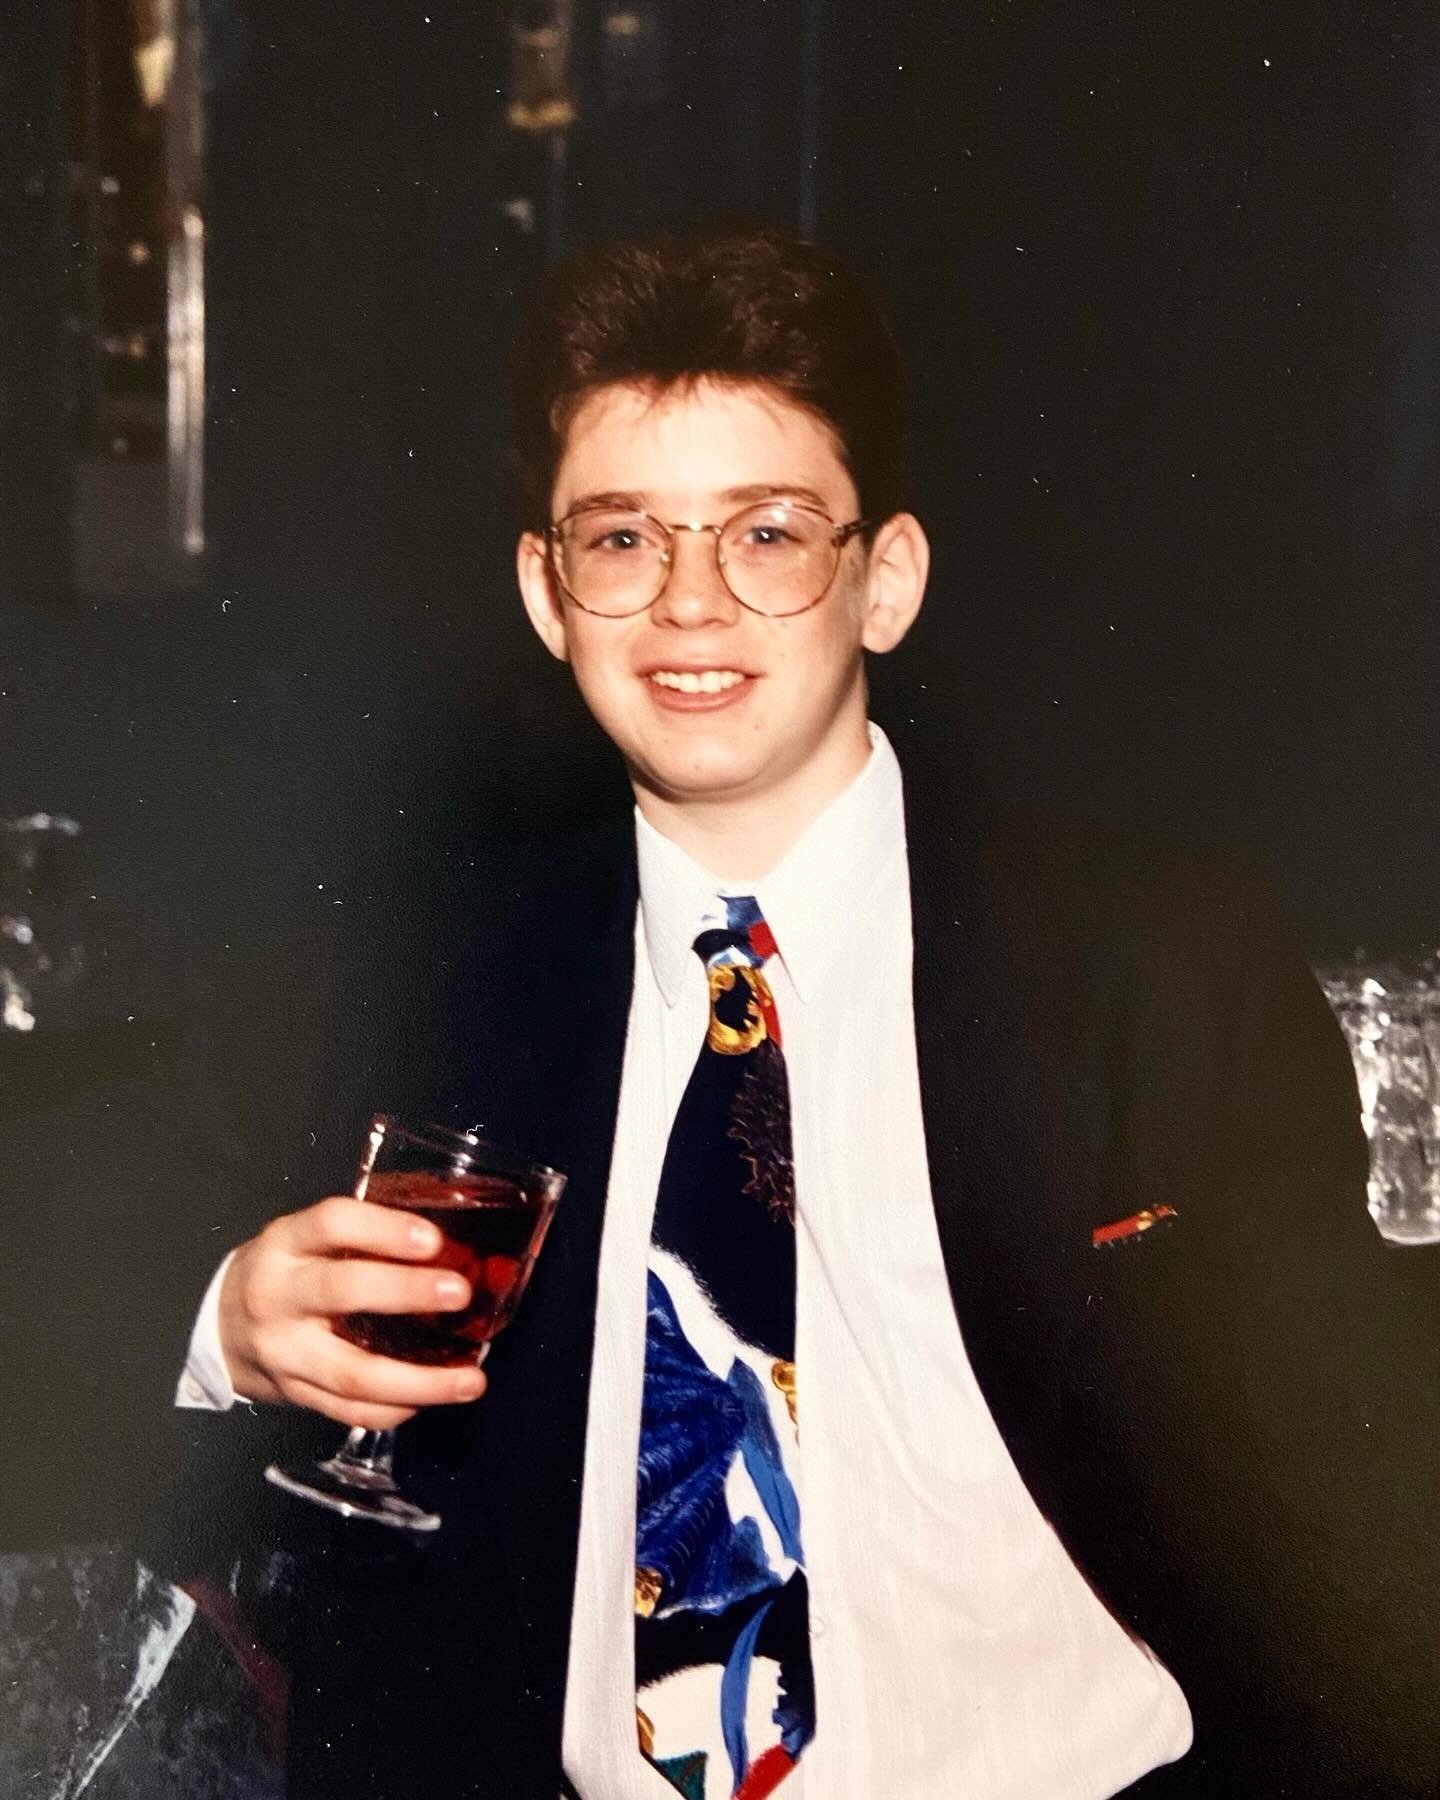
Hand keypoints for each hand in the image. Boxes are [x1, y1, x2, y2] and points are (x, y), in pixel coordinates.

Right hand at [218, 1196, 487, 1428]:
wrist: (219, 1330)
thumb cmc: (284, 1271)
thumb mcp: (306, 1239)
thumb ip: (361, 1239)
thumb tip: (450, 1249)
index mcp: (286, 1244)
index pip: (332, 1223)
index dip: (384, 1229)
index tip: (433, 1240)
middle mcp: (279, 1296)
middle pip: (341, 1292)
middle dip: (406, 1292)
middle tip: (459, 1294)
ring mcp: (284, 1354)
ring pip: (352, 1373)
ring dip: (419, 1381)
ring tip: (471, 1380)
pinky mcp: (294, 1396)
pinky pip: (349, 1411)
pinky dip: (396, 1409)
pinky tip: (432, 1399)